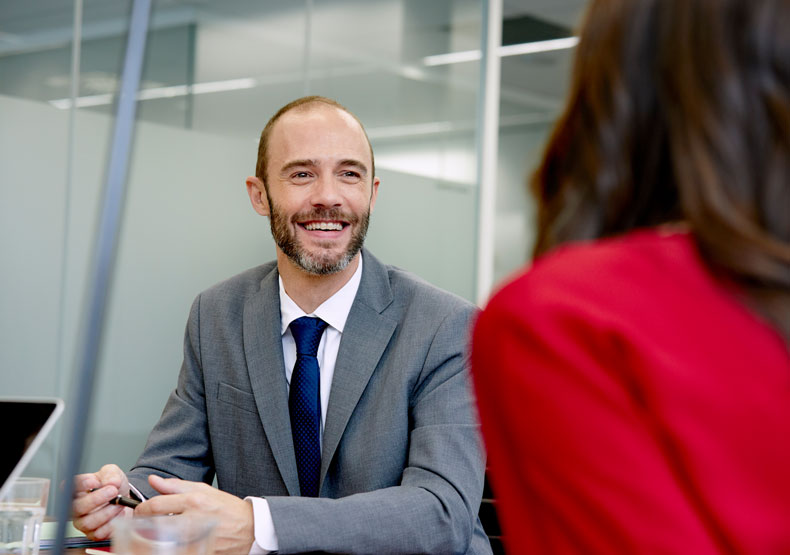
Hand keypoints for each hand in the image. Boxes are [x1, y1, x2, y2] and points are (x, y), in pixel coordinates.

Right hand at [72, 464, 131, 539]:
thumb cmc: (112, 486)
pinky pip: (98, 533)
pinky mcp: (92, 533)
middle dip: (96, 499)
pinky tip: (118, 515)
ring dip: (107, 512)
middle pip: (77, 508)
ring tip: (119, 504)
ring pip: (88, 522)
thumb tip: (112, 482)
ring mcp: (82, 521)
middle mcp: (76, 507)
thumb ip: (110, 474)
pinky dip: (111, 523)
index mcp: (76, 490)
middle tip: (113, 491)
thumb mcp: (112, 473)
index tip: (94, 481)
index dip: (80, 485)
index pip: (69, 487)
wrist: (124, 499)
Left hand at [136, 475, 254, 553]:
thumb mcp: (204, 490)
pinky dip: (170, 547)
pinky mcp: (200, 552)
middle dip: (143, 524)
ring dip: (154, 538)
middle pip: (155, 524)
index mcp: (194, 501)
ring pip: (162, 541)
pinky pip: (175, 551)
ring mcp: (196, 539)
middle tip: (142, 524)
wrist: (250, 528)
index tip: (140, 511)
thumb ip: (176, 485)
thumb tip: (154, 480)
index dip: (141, 509)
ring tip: (157, 535)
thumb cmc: (227, 509)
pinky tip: (171, 544)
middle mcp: (193, 519)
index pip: (155, 505)